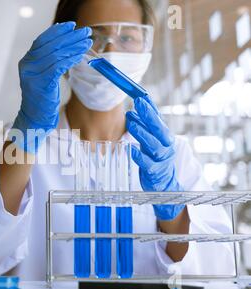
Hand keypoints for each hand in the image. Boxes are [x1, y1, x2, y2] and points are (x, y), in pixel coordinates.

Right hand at [10, 21, 92, 153]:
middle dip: (70, 37)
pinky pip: (58, 66)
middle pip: (51, 45)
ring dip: (74, 47)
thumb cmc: (42, 99)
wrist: (34, 119)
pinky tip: (80, 55)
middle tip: (85, 32)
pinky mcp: (41, 83)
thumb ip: (48, 61)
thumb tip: (65, 44)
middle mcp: (27, 66)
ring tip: (87, 42)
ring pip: (56, 54)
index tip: (71, 26)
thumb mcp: (43, 76)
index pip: (42, 41)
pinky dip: (71, 59)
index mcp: (26, 61)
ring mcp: (32, 75)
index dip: (57, 32)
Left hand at [126, 95, 184, 220]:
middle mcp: (166, 146)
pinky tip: (131, 149)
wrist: (164, 183)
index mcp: (165, 137)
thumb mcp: (152, 140)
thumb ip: (145, 125)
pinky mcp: (155, 172)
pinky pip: (147, 163)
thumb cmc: (155, 158)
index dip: (151, 108)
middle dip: (149, 116)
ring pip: (153, 145)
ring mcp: (161, 159)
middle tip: (138, 104)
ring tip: (131, 121)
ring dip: (142, 132)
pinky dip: (139, 156)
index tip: (141, 97)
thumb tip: (135, 107)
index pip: (158, 119)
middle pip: (159, 129)